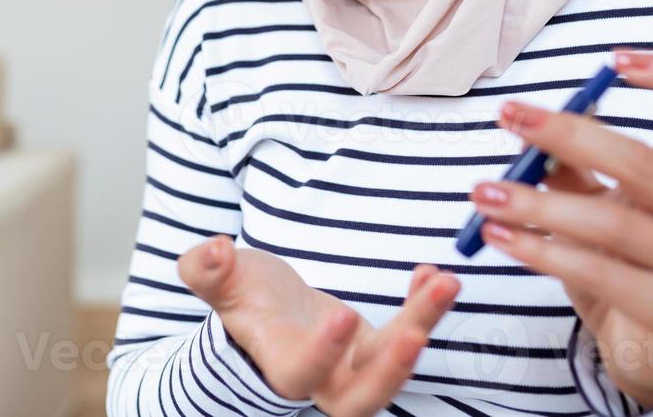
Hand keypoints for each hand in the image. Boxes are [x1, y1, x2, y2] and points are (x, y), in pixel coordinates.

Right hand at [177, 236, 459, 415]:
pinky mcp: (376, 349)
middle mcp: (321, 378)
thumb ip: (206, 268)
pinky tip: (432, 274)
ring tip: (446, 282)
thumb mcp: (219, 278)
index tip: (343, 316)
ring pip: (394, 364)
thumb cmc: (242, 296)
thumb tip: (212, 251)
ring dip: (423, 325)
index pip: (300, 374)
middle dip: (391, 372)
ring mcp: (353, 367)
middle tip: (416, 336)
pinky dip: (424, 308)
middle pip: (360, 401)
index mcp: (279, 362)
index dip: (321, 354)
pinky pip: (408, 334)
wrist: (268, 313)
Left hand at [469, 50, 652, 408]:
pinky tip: (498, 236)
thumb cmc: (616, 262)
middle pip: (642, 162)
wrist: (646, 348)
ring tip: (484, 194)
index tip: (617, 60)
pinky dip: (540, 251)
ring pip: (611, 223)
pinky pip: (597, 272)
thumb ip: (569, 165)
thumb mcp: (593, 205)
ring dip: (538, 204)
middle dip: (570, 134)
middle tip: (510, 117)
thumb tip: (527, 122)